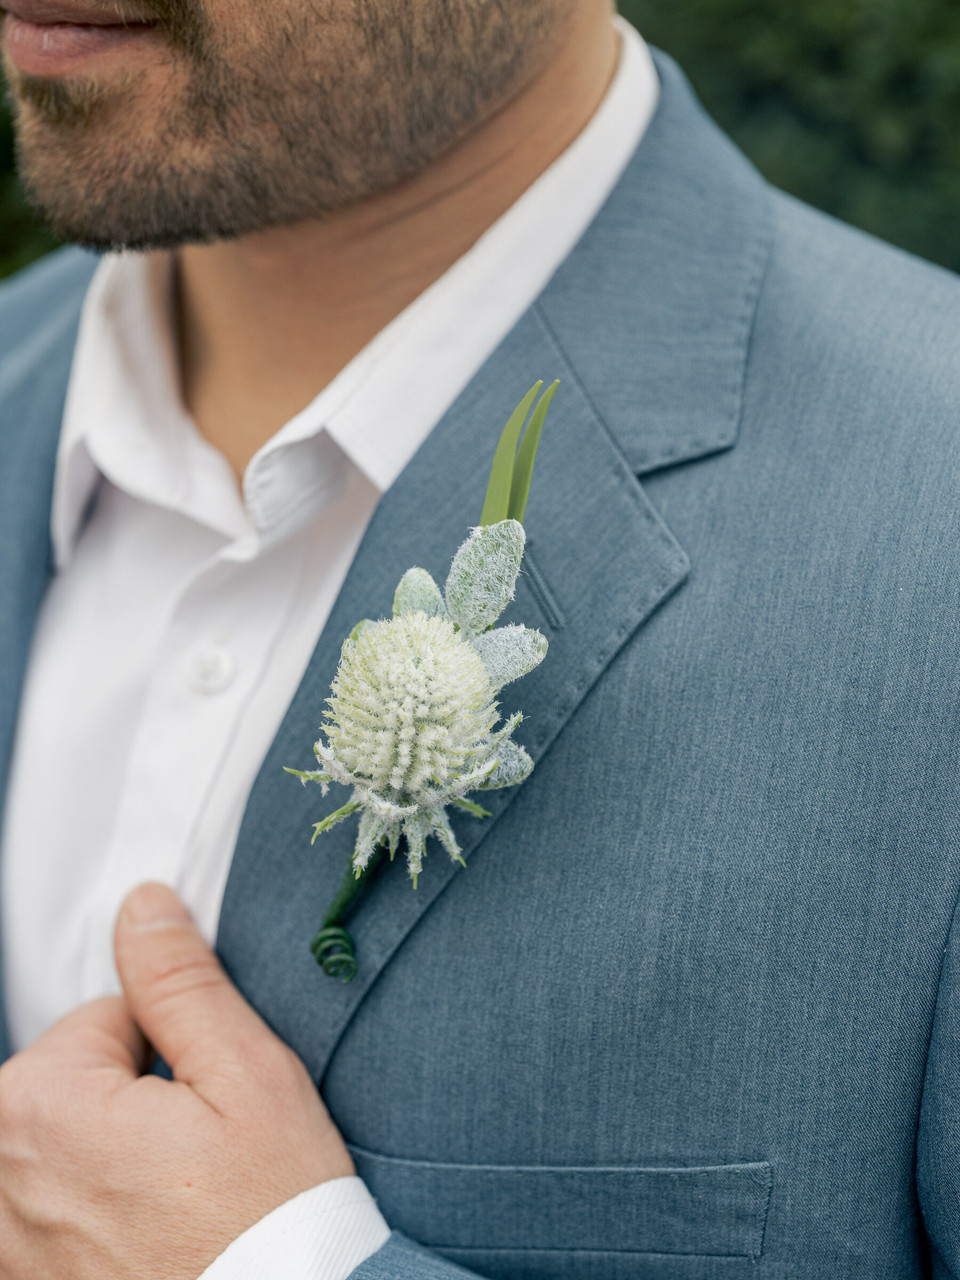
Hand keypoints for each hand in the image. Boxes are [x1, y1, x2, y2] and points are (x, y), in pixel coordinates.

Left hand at [0, 882, 353, 1279]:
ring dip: (117, 1165)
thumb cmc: (268, 1219)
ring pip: (70, 1147)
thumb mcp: (246, 1074)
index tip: (209, 1111)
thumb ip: (180, 982)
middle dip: (138, 1105)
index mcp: (38, 1102)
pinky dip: (99, 1220)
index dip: (176, 1052)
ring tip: (178, 1212)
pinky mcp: (25, 1278)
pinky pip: (57, 1211)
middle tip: (200, 1163)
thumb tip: (143, 906)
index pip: (108, 1018)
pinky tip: (151, 1247)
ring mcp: (6, 1238)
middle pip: (79, 1083)